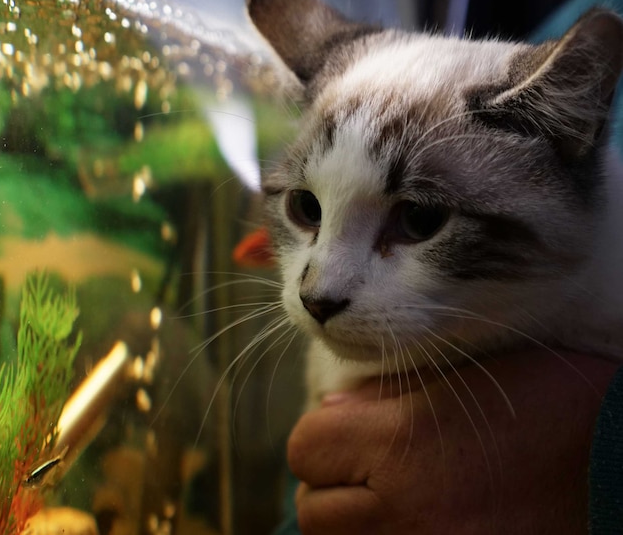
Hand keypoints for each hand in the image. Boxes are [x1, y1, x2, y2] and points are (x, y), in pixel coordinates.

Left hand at [288, 349, 619, 533]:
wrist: (620, 464)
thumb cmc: (549, 407)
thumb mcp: (460, 378)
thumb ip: (380, 396)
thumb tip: (327, 410)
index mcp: (402, 447)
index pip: (306, 447)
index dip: (326, 434)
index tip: (356, 430)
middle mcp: (404, 516)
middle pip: (312, 508)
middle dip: (333, 484)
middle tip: (375, 470)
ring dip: (353, 523)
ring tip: (397, 499)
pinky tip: (416, 523)